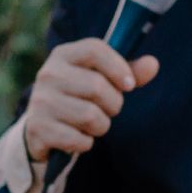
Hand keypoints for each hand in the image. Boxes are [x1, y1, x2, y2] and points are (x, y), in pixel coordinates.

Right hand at [22, 38, 160, 163]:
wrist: (40, 128)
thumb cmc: (78, 98)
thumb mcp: (101, 80)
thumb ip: (128, 73)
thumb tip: (153, 64)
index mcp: (63, 55)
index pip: (94, 50)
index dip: (118, 67)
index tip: (129, 85)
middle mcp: (48, 74)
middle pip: (97, 87)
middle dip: (113, 104)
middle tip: (106, 109)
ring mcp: (40, 101)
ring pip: (90, 116)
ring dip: (101, 126)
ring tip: (92, 124)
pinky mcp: (38, 128)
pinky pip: (78, 139)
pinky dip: (85, 143)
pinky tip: (77, 137)